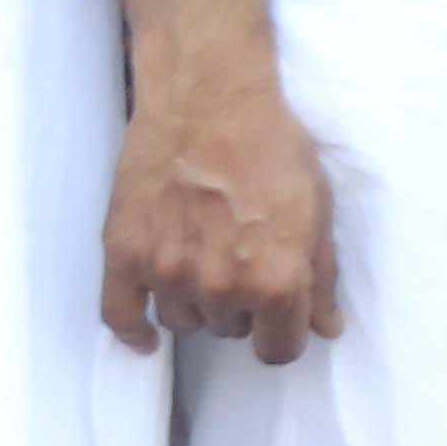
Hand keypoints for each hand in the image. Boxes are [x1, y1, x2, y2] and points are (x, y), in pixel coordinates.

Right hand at [103, 45, 343, 361]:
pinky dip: (133, 330)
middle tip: (241, 259)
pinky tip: (144, 336)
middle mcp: (220, 285)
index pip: (278, 350)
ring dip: (197, 303)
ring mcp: (167, 272)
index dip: (283, 334)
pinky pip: (120, 316)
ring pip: (183, 322)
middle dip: (241, 306)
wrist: (208, 95)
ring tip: (205, 259)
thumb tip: (325, 327)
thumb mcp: (317, 207)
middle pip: (230, 331)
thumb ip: (321, 275)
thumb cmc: (271, 144)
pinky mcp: (124, 253)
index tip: (281, 317)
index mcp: (275, 279)